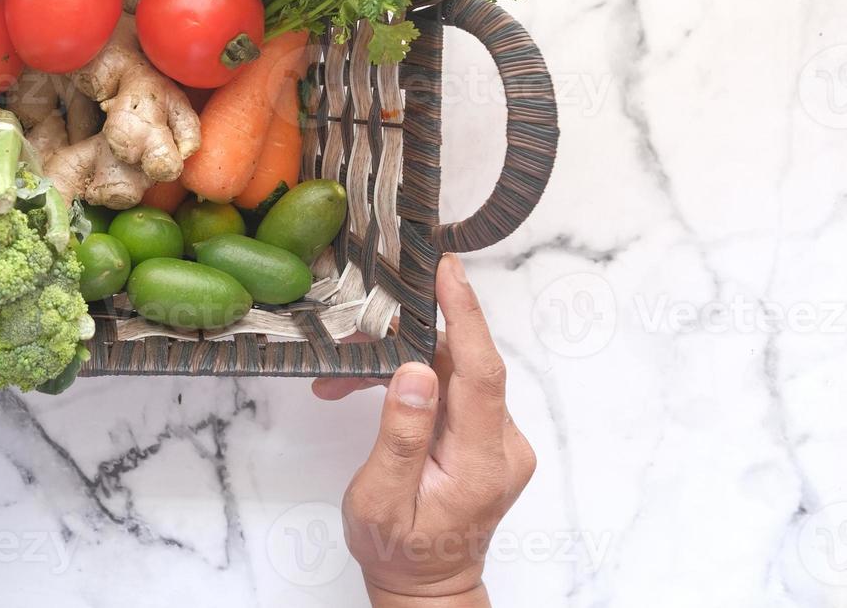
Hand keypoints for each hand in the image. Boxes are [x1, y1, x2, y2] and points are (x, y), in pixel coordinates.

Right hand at [313, 255, 535, 606]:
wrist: (428, 586)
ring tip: (343, 377)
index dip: (465, 316)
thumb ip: (400, 436)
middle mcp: (503, 446)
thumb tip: (414, 372)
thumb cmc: (398, 550)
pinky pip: (453, 388)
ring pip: (452, 373)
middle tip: (354, 331)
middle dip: (407, 338)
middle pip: (463, 366)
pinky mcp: (488, 437)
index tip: (448, 271)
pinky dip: (411, 380)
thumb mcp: (380, 500)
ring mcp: (500, 441)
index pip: (482, 372)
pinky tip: (371, 386)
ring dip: (400, 362)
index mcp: (482, 463)